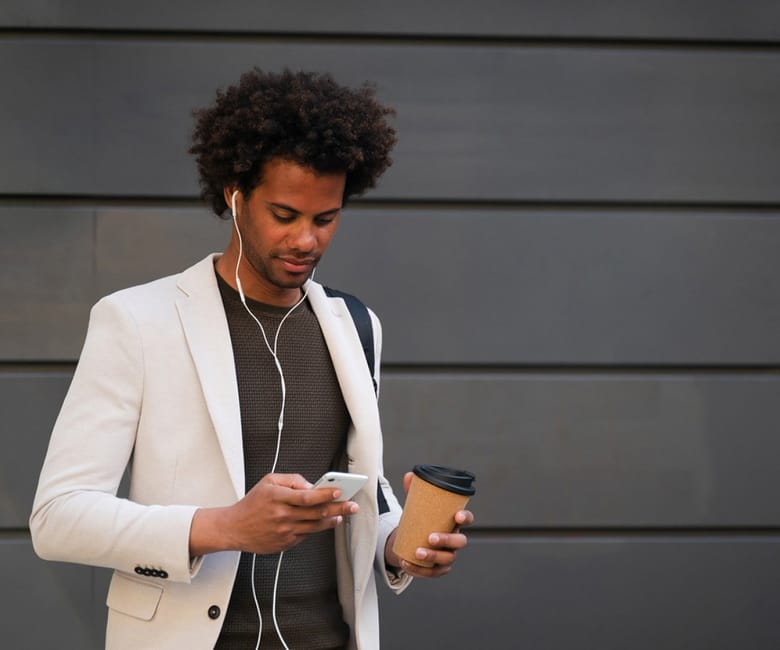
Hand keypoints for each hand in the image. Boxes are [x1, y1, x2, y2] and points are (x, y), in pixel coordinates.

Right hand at [190, 473, 358, 555]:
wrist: (234, 528)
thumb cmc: (252, 503)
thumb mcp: (268, 481)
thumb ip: (291, 480)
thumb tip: (311, 485)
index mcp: (278, 497)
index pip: (307, 496)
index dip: (325, 494)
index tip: (339, 491)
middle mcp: (282, 515)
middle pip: (316, 512)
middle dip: (338, 508)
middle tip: (352, 505)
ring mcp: (284, 531)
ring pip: (315, 526)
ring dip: (332, 520)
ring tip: (342, 514)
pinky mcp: (285, 543)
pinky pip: (306, 535)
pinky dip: (317, 529)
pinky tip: (325, 523)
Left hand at [384, 472, 474, 578]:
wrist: (411, 541)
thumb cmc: (420, 520)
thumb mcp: (417, 506)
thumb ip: (414, 491)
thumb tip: (409, 475)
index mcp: (454, 522)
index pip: (467, 519)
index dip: (466, 518)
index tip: (458, 516)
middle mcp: (455, 540)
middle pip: (460, 542)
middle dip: (447, 540)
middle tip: (430, 537)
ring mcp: (448, 556)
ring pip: (447, 559)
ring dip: (433, 556)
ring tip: (417, 552)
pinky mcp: (438, 569)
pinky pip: (432, 572)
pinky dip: (419, 569)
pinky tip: (407, 563)